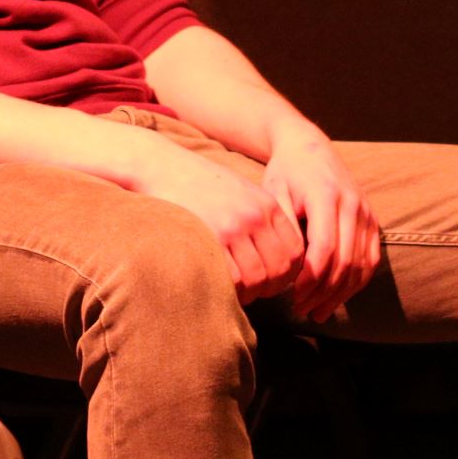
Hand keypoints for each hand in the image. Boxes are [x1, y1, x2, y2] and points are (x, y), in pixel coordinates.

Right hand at [132, 137, 307, 304]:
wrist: (161, 165)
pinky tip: (221, 286)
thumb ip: (260, 219)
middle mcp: (255, 216)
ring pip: (258, 277)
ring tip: (237, 291)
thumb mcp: (240, 192)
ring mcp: (233, 227)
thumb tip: (273, 258)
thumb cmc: (197, 184)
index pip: (295, 252)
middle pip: (280, 268)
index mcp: (267, 205)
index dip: (288, 274)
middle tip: (255, 292)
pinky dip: (231, 290)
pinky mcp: (210, 237)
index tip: (273, 281)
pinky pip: (233, 278)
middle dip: (270, 288)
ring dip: (250, 293)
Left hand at [261, 126, 382, 321]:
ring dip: (340, 294)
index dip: (310, 278)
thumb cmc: (285, 173)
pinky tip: (338, 297)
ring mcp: (366, 212)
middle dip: (323, 292)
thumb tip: (286, 271)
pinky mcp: (373, 220)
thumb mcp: (274, 194)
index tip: (292, 296)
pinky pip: (371, 260)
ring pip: (360, 265)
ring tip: (318, 312)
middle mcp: (352, 204)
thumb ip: (283, 229)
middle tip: (301, 310)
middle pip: (344, 261)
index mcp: (326, 196)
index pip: (324, 248)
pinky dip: (356, 283)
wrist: (308, 147)